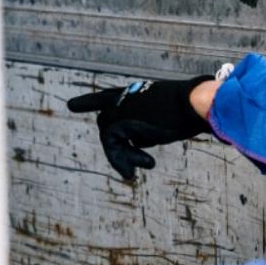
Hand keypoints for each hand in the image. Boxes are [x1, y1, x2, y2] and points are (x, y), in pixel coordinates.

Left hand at [67, 76, 213, 178]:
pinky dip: (124, 159)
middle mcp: (123, 98)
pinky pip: (112, 145)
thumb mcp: (164, 118)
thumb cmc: (190, 110)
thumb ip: (145, 128)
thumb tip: (134, 143)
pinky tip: (147, 164)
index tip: (72, 106)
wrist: (193, 103)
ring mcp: (119, 108)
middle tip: (130, 171)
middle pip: (107, 125)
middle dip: (116, 149)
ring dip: (123, 157)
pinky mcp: (119, 120)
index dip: (88, 102)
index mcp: (136, 93)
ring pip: (108, 137)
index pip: (106, 97)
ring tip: (140, 168)